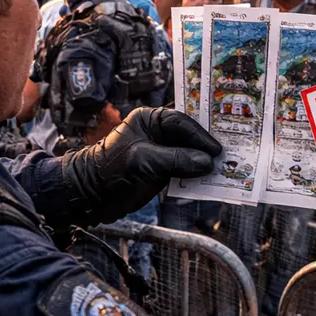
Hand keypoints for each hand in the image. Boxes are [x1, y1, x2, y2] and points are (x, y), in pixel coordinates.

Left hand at [61, 108, 221, 226]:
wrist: (89, 195)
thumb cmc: (108, 169)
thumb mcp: (142, 160)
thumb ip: (175, 159)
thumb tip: (205, 163)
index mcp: (149, 120)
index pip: (181, 122)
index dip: (199, 135)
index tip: (214, 149)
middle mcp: (157, 134)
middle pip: (189, 138)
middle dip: (205, 148)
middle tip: (226, 158)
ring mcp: (161, 153)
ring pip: (189, 155)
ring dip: (203, 164)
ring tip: (221, 171)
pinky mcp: (162, 172)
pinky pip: (184, 172)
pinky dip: (196, 178)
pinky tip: (207, 183)